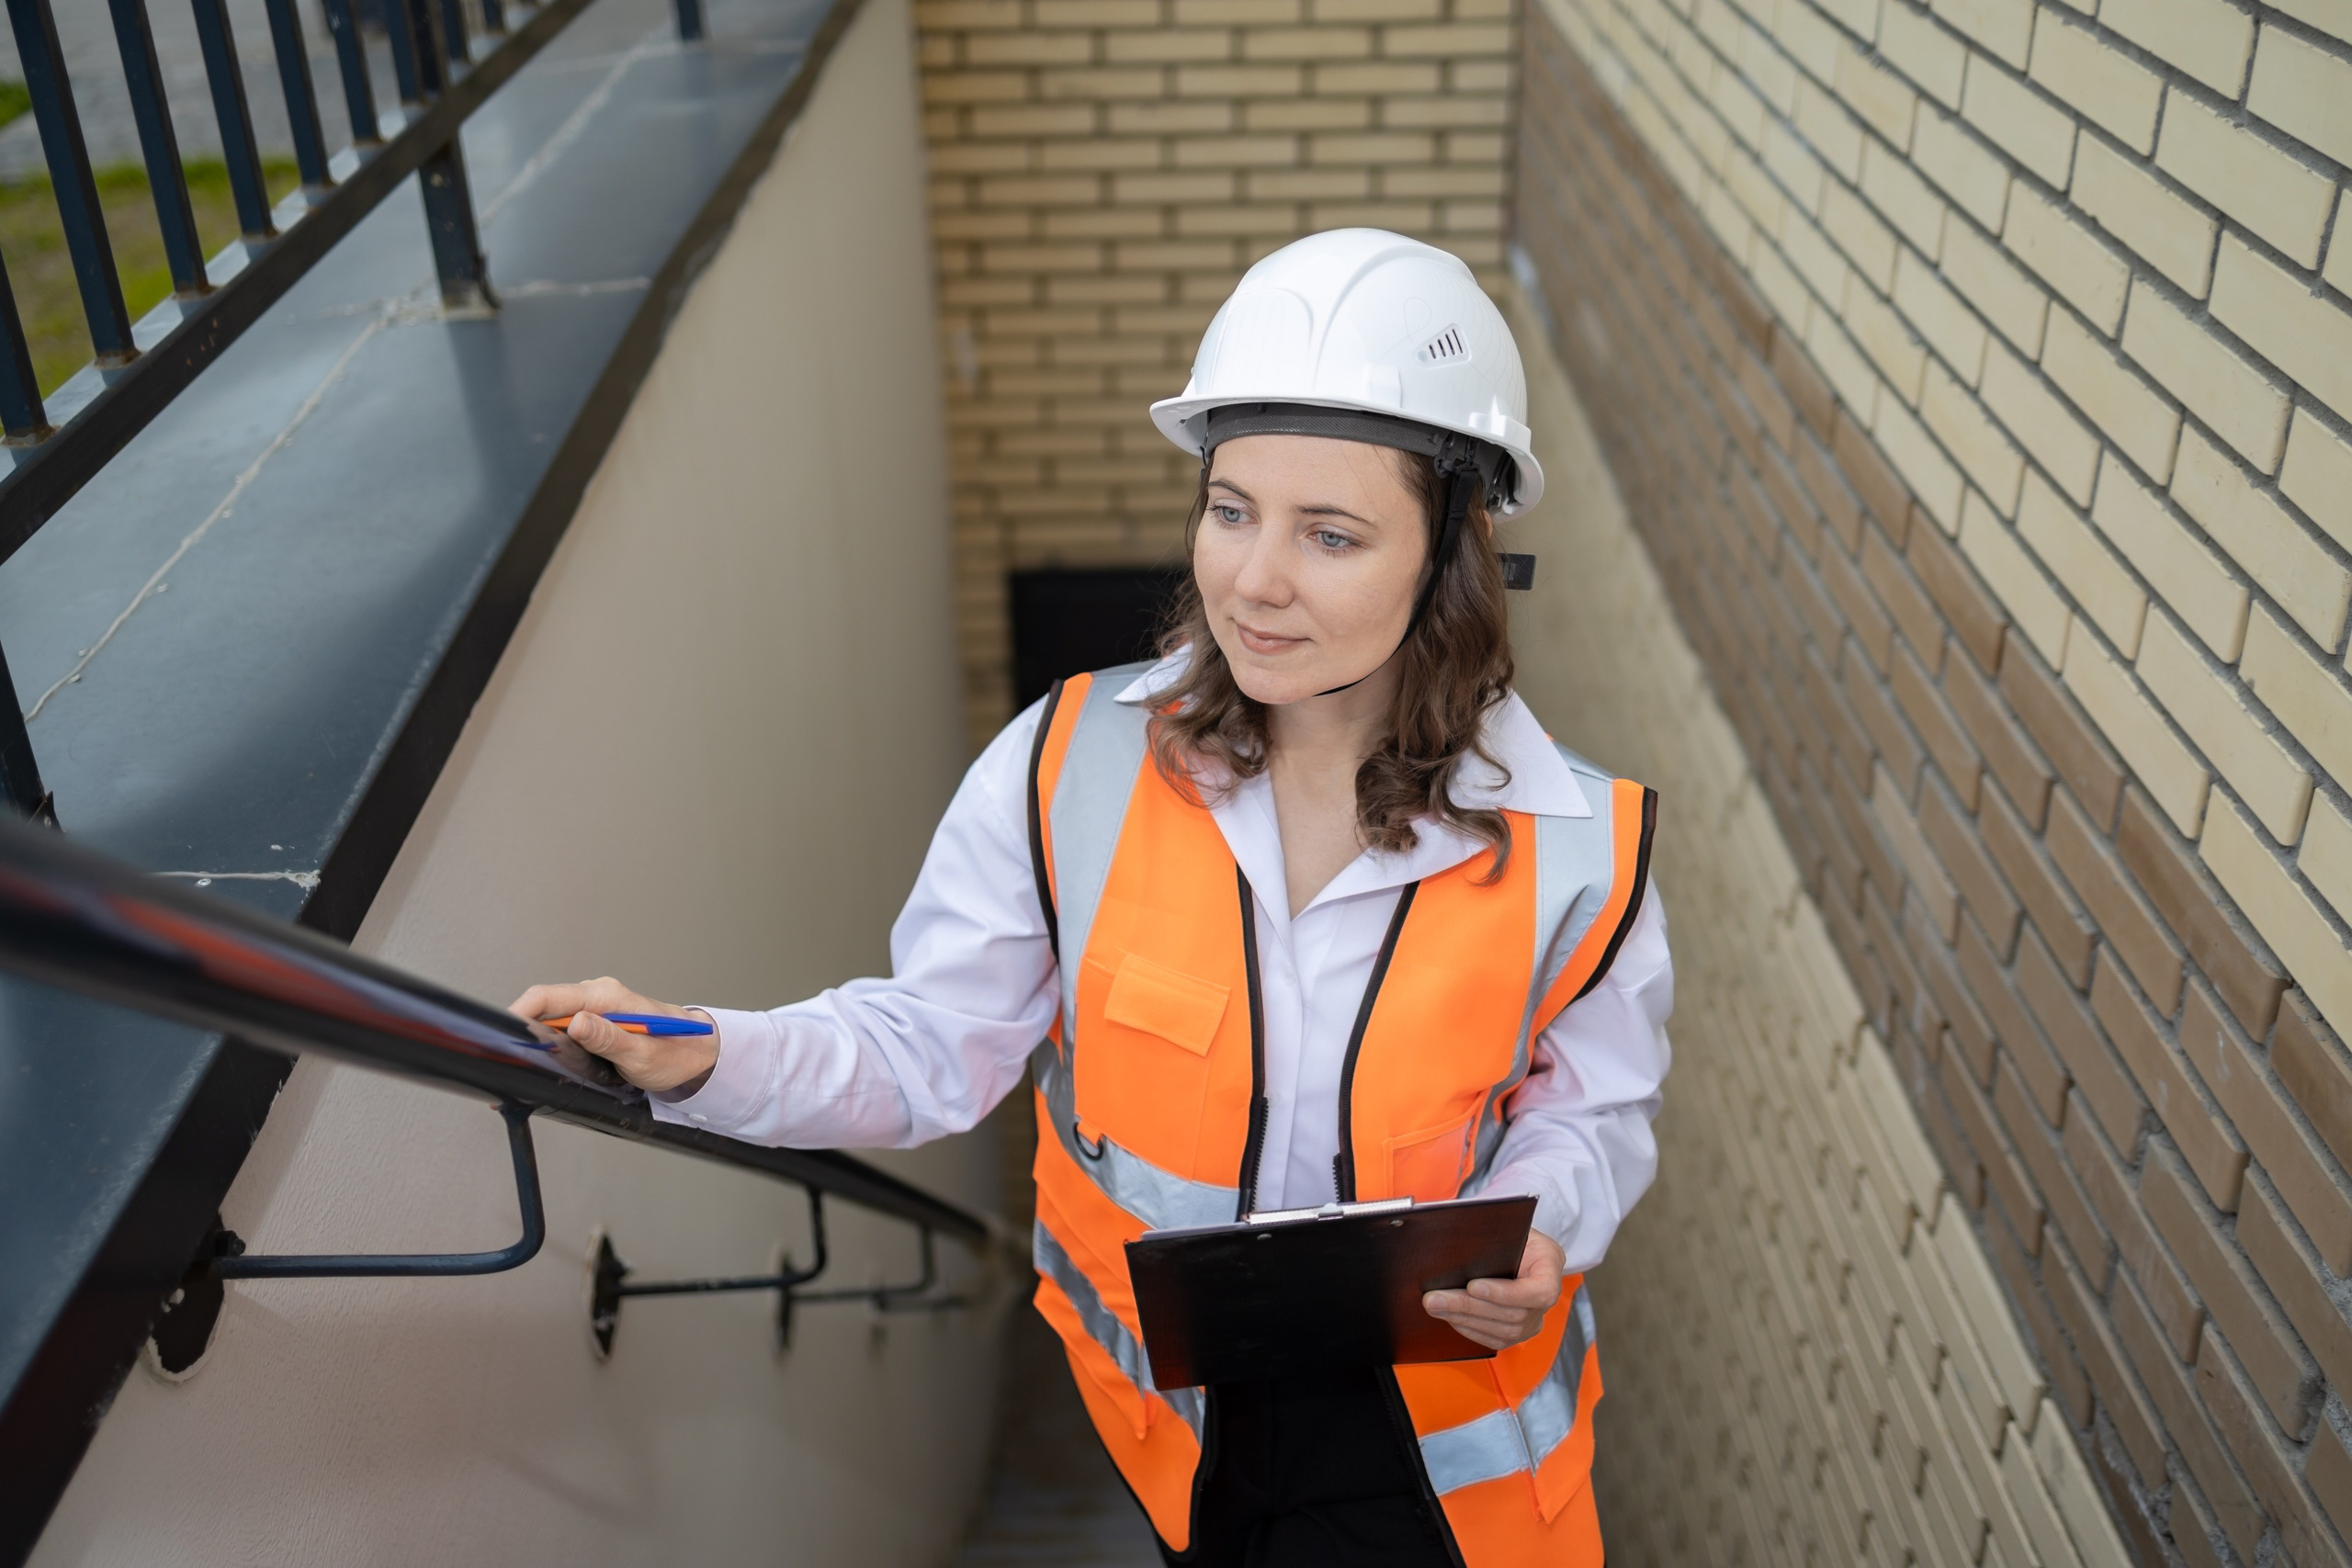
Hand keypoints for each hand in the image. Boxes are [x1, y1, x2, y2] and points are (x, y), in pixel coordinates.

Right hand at [507, 976, 717, 1094]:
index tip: (502, 1033)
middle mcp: (599, 996)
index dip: (519, 1012)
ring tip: (522, 1061)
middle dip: (521, 1027)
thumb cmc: (676, 1053)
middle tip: (507, 1057)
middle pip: (543, 1004)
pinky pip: (564, 1023)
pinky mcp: (598, 1020)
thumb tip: (576, 1024)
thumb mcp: (641, 1054)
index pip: (548, 996)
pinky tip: (545, 1055)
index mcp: (606, 997)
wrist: (700, 1053)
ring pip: (551, 1015)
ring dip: (535, 1035)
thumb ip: (608, 1039)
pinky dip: (550, 1038)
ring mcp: (597, 1007)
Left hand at [1423, 1229, 1564, 1350]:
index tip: (1472, 1285)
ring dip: (1463, 1318)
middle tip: (1434, 1298)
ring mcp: (1532, 1321)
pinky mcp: (1515, 1334)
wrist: (1516, 1250)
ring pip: (1501, 1331)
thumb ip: (1492, 1231)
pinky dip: (1467, 1328)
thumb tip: (1459, 1239)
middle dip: (1468, 1306)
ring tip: (1434, 1306)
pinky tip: (1447, 1316)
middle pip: (1512, 1315)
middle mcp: (1546, 1300)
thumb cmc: (1511, 1233)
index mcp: (1550, 1266)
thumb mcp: (1509, 1223)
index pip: (1538, 1292)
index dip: (1505, 1293)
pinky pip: (1493, 1339)